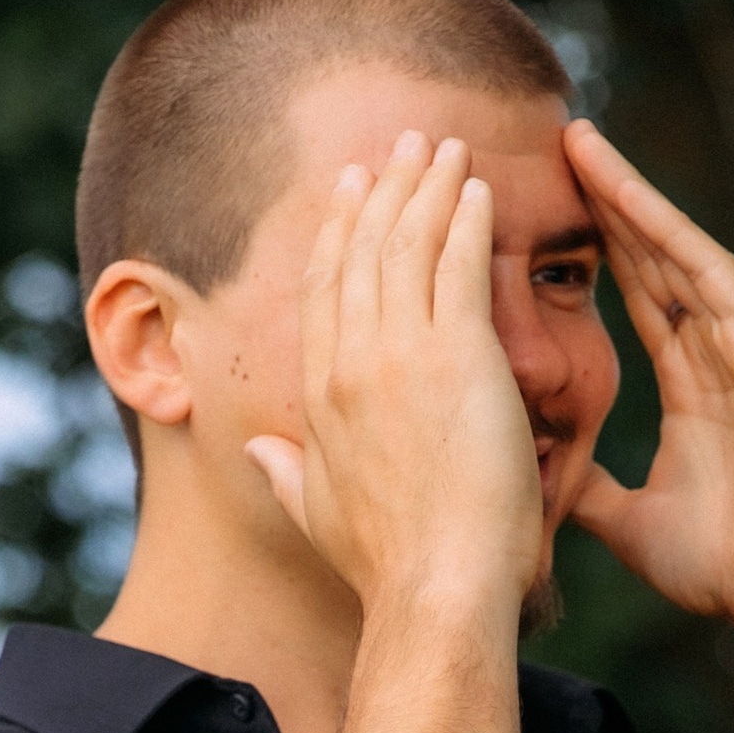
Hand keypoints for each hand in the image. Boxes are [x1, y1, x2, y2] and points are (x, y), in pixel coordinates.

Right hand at [246, 131, 542, 625]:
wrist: (435, 589)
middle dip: (383, 188)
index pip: (324, 289)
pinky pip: (460, 266)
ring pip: (409, 246)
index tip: (351, 190)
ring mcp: (401, 354)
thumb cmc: (387, 567)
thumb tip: (256, 450)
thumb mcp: (315, 515)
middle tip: (401, 143)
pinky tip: (477, 187)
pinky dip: (465, 219)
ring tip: (444, 145)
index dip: (337, 232)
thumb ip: (283, 472)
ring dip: (427, 186)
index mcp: (318, 394)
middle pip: (362, 251)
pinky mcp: (457, 356)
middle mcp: (351, 362)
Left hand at [560, 121, 733, 630]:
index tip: (546, 209)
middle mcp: (720, 355)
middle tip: (557, 141)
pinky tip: (628, 193)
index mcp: (693, 389)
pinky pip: (712, 276)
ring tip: (580, 141)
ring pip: (678, 252)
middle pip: (654, 259)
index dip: (596, 251)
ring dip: (629, 196)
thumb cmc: (725, 569)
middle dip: (607, 201)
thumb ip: (594, 491)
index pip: (637, 299)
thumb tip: (544, 480)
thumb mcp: (631, 523)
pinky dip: (670, 232)